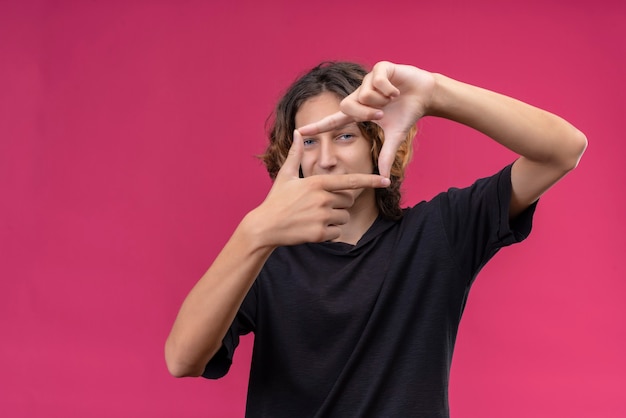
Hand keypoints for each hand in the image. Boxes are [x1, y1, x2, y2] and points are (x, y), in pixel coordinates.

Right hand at [254, 130, 389, 245]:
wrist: (264, 226)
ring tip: (314, 218)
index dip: (370, 181)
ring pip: (343, 217)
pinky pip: (337, 233)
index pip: (350, 181)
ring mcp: (321, 216)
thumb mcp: (286, 175)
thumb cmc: (276, 200)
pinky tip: (312, 229)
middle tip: (319, 206)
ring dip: (334, 219)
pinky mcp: (319, 233)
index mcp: (317, 182)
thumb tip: (298, 132)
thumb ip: (296, 154)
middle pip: (348, 201)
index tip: (386, 181)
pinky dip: (328, 233)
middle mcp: (322, 198)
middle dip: (340, 204)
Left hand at [298, 61, 435, 177]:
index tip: (300, 131)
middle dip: (365, 113)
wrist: (425, 95)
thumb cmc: (406, 113)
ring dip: (381, 100)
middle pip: (347, 106)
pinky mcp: (380, 68)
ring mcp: (368, 80)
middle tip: (381, 115)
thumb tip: (384, 178)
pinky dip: (389, 89)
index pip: (333, 120)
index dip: (318, 126)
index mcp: (359, 111)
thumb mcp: (395, 137)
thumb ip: (386, 156)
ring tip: (393, 98)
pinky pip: (377, 81)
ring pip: (363, 94)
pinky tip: (396, 91)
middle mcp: (359, 94)